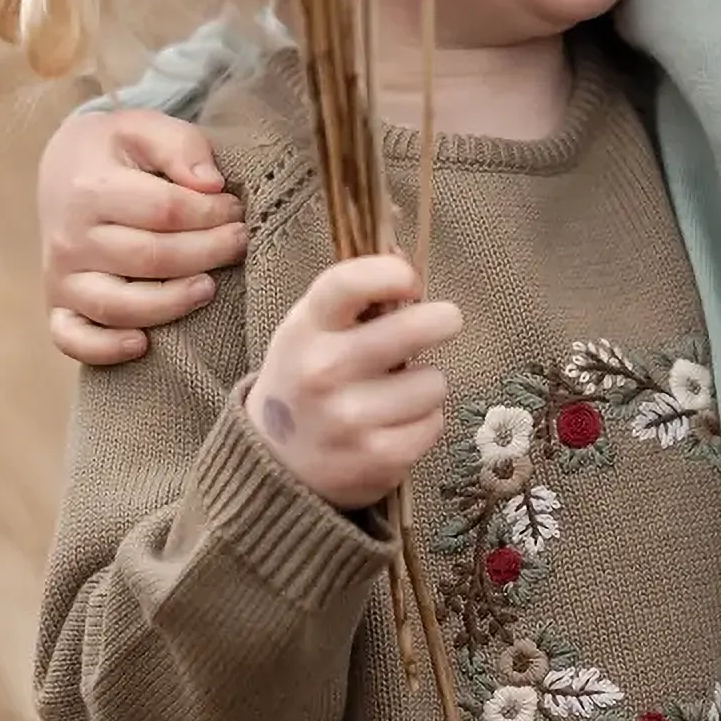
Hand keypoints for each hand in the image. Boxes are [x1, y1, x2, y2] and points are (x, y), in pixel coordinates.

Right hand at [40, 107, 249, 367]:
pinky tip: (142, 344)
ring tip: (209, 288)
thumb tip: (211, 184)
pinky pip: (72, 338)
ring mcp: (61, 276)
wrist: (64, 170)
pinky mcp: (59, 305)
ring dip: (171, 304)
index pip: (164, 211)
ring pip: (118, 306)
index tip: (235, 209)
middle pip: (150, 258)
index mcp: (90, 188)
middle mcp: (70, 238)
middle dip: (207, 252)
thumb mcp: (144, 127)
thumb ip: (181, 146)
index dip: (210, 214)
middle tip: (239, 241)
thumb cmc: (116, 152)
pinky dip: (103, 349)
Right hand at [248, 256, 461, 508]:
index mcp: (307, 328)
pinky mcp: (376, 457)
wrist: (275, 460)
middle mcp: (324, 371)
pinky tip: (397, 423)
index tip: (412, 282)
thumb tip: (409, 260)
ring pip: (433, 381)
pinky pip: (433, 424)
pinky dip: (424, 422)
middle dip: (442, 320)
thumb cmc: (306, 377)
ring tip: (401, 391)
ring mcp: (350, 418)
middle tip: (445, 320)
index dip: (393, 273)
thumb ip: (356, 296)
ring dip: (426, 383)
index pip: (350, 282)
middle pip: (413, 329)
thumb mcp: (313, 329)